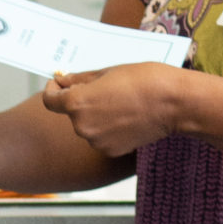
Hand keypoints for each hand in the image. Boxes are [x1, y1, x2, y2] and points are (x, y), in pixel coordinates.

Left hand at [41, 64, 183, 157]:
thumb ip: (79, 80)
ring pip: (87, 125)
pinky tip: (126, 117)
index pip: (50, 100)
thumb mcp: (107, 72)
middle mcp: (82, 127)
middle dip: (81, 100)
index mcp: (77, 104)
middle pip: (71, 112)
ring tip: (119, 102)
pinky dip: (107, 128)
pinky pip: (101, 137)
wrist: (173, 103)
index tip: (60, 83)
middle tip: (104, 88)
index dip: (53, 89)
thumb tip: (63, 81)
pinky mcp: (111, 151)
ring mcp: (97, 142)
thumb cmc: (143, 80)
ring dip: (95, 115)